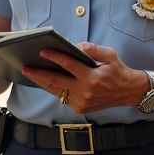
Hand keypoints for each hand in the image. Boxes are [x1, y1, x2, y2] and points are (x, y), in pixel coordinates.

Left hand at [21, 42, 147, 113]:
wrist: (127, 92)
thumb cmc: (117, 71)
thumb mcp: (110, 55)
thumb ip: (93, 49)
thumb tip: (77, 46)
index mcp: (93, 77)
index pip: (69, 65)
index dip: (55, 57)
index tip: (43, 51)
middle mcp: (85, 92)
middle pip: (56, 81)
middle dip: (39, 74)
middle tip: (25, 67)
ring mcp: (82, 102)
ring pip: (56, 91)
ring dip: (42, 82)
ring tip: (30, 74)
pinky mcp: (80, 108)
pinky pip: (62, 97)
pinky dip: (52, 89)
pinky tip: (44, 81)